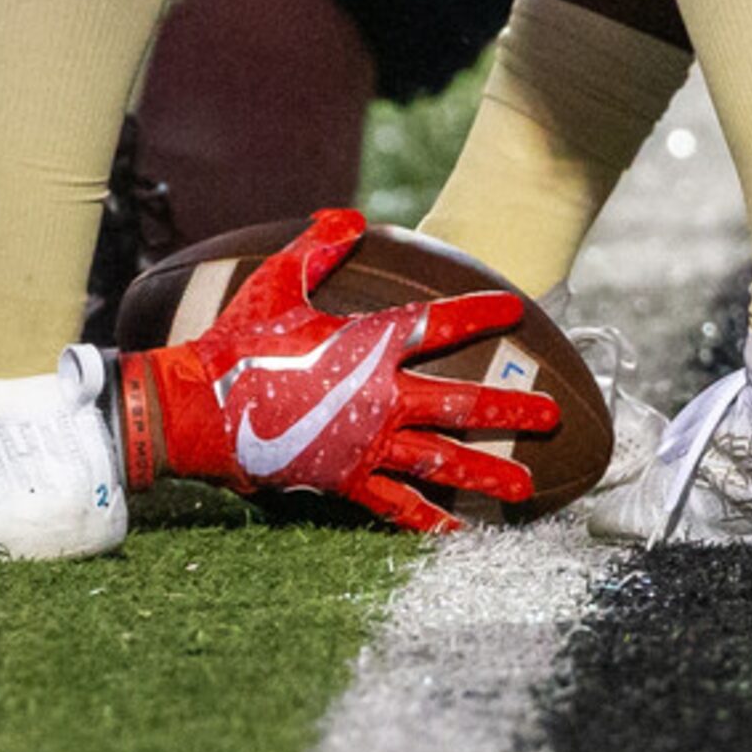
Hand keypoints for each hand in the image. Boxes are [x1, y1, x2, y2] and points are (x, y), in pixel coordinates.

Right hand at [115, 209, 556, 532]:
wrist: (200, 408)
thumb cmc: (237, 343)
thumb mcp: (276, 284)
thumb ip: (317, 249)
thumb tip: (350, 218)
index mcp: (367, 345)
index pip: (437, 325)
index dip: (478, 315)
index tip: (514, 309)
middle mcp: (379, 397)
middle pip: (459, 403)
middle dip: (510, 409)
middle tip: (551, 417)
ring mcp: (366, 444)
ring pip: (440, 460)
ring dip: (486, 473)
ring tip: (525, 488)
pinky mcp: (345, 479)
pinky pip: (395, 504)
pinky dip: (428, 520)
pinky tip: (458, 533)